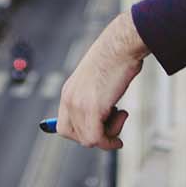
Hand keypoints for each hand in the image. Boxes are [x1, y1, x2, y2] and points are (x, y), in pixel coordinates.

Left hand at [55, 11, 148, 149]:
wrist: (121, 44)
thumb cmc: (116, 57)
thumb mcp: (98, 79)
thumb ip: (94, 96)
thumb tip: (103, 117)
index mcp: (68, 91)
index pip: (63, 126)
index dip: (81, 132)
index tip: (99, 130)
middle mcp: (69, 98)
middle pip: (72, 135)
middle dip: (95, 135)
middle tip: (113, 123)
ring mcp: (78, 104)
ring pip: (87, 139)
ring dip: (108, 135)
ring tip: (122, 114)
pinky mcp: (92, 107)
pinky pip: (96, 138)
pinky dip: (110, 141)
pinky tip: (121, 129)